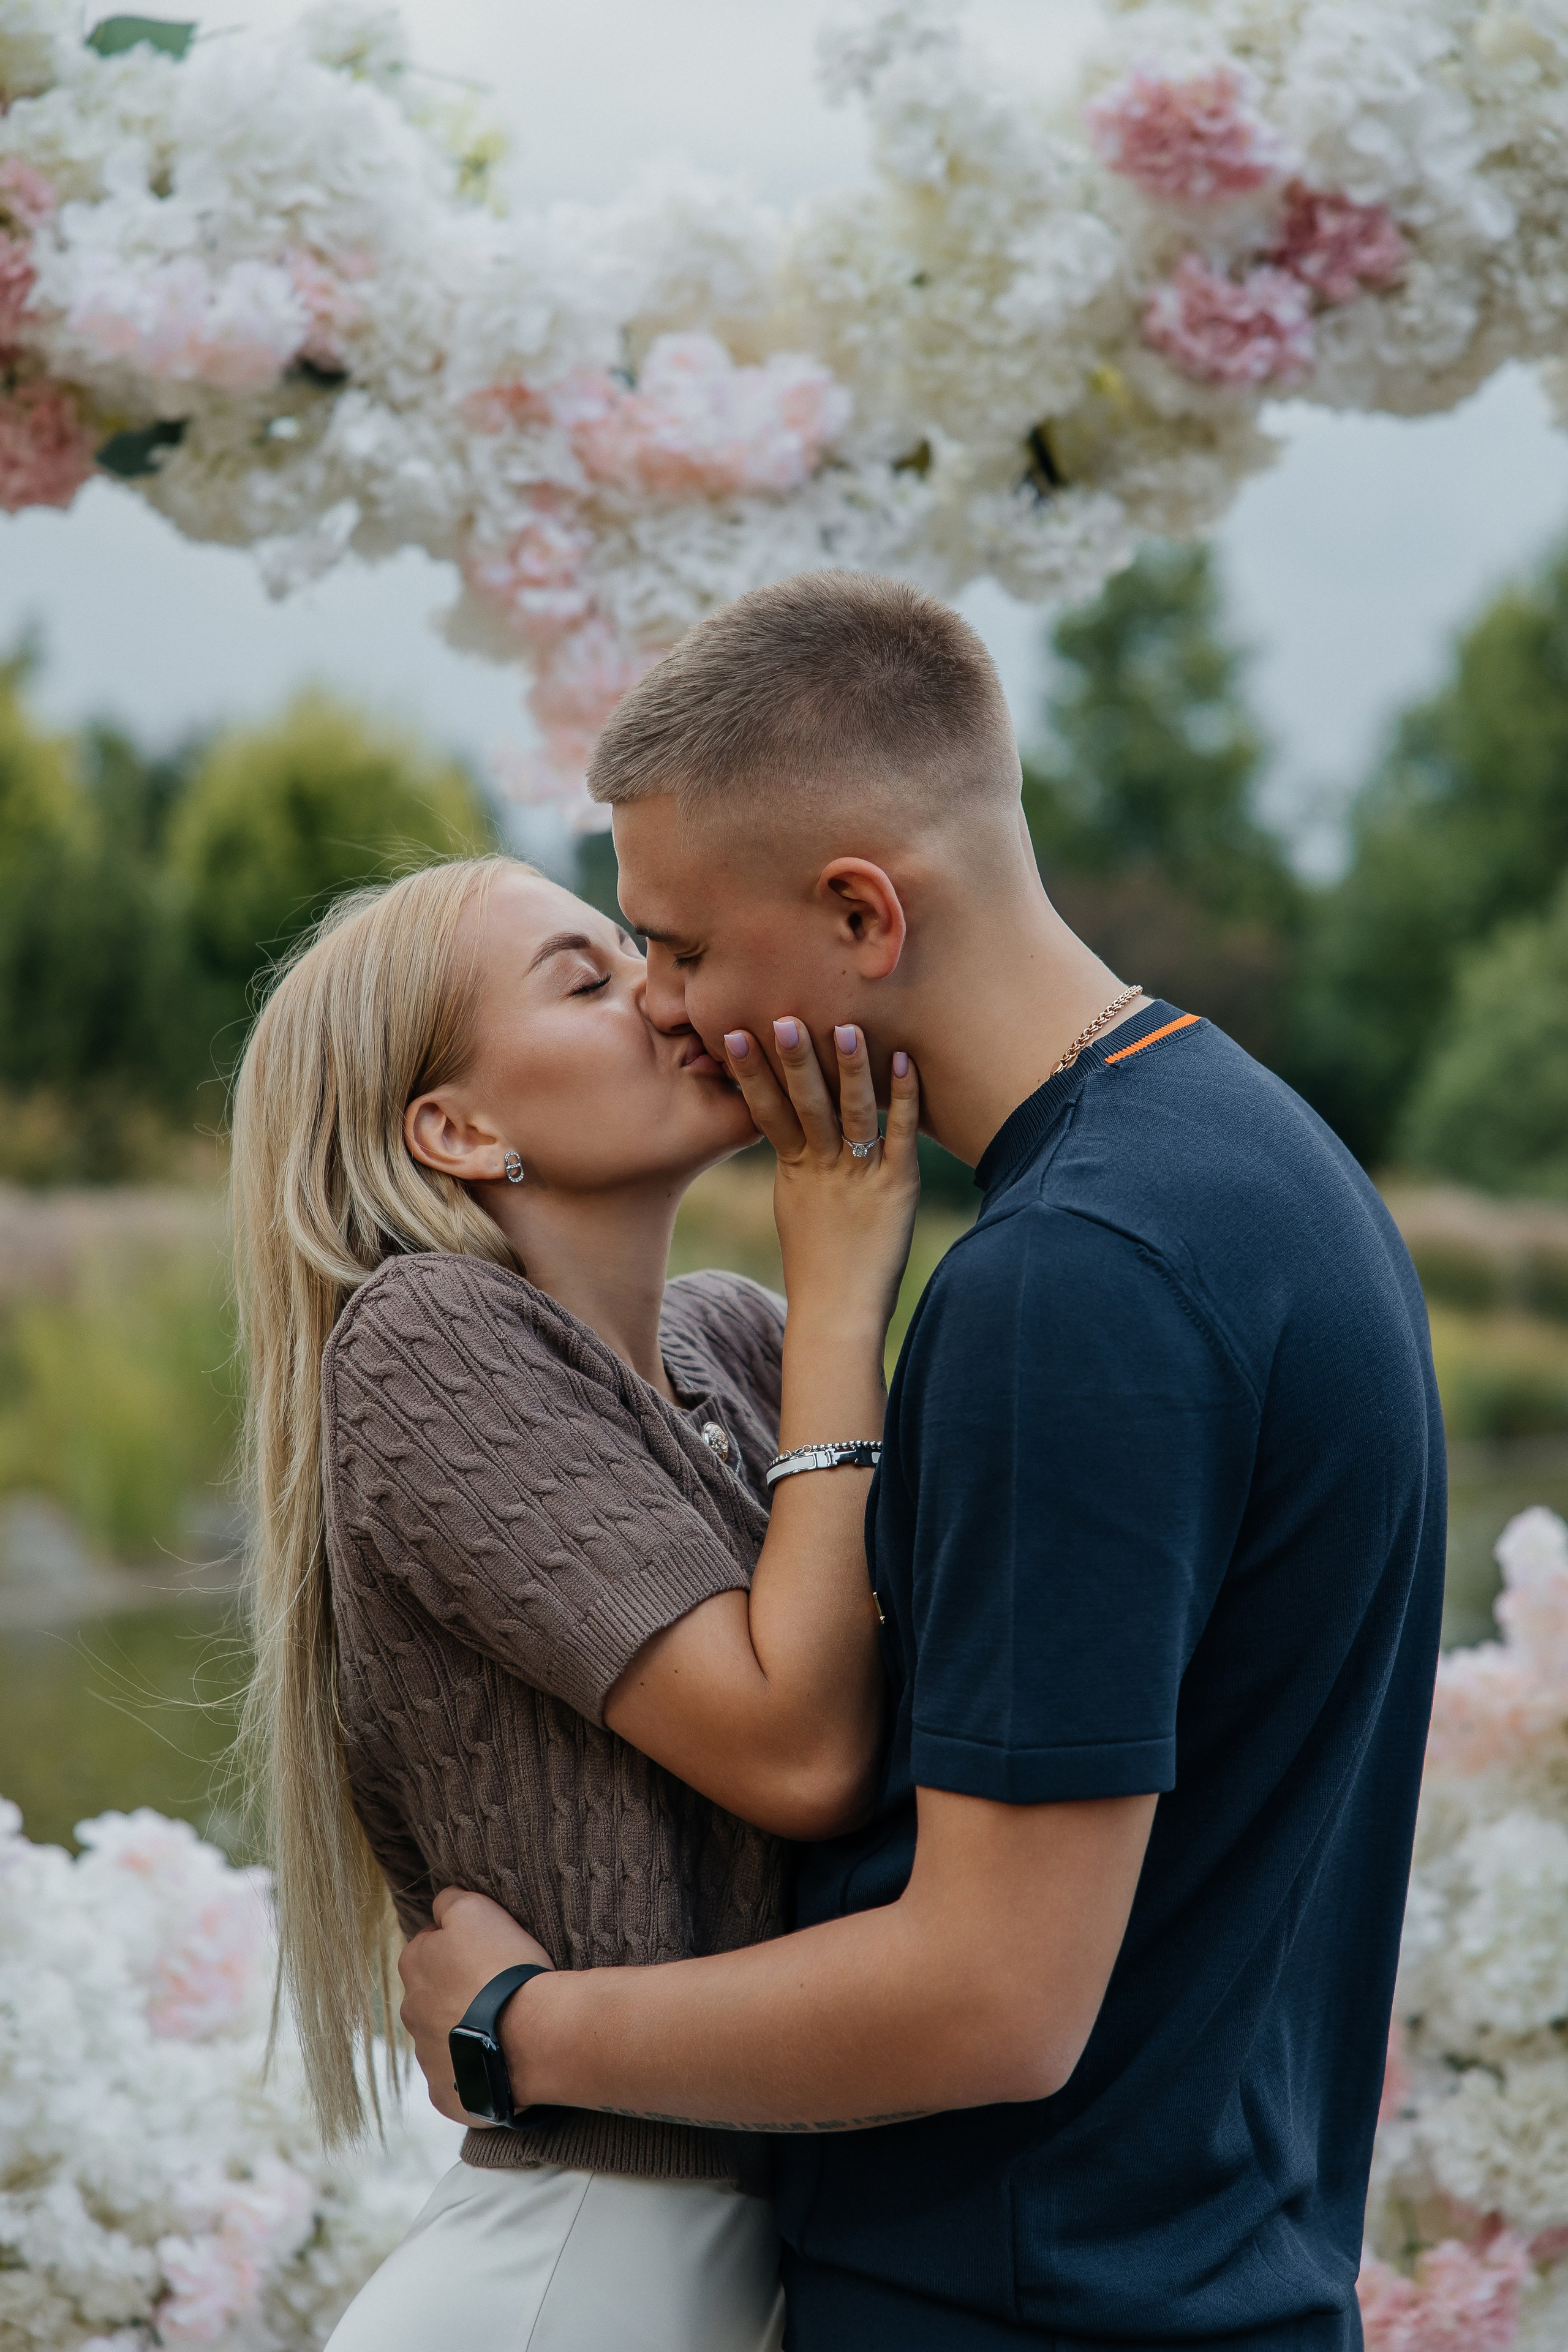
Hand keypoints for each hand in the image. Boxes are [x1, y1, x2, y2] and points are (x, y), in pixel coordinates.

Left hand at [397, 1886, 552, 2125]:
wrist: (533, 2035)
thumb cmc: (504, 1969)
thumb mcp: (476, 1910)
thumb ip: (450, 1901)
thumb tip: (441, 1904)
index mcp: (414, 1966)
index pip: (429, 1947)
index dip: (460, 1946)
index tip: (488, 1952)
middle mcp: (411, 2013)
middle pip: (433, 1994)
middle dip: (458, 1991)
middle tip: (497, 1989)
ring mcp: (427, 2058)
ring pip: (444, 2037)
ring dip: (465, 2031)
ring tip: (505, 2026)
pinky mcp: (447, 2094)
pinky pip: (458, 2078)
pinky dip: (474, 2070)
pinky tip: (500, 2060)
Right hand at [720, 1021, 920, 1341]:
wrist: (838, 1314)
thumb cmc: (817, 1263)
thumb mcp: (795, 1205)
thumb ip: (795, 1162)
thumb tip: (788, 1127)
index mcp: (793, 1170)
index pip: (766, 1113)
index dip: (751, 1074)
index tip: (735, 1034)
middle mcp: (823, 1169)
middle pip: (804, 1107)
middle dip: (794, 1061)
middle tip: (782, 1016)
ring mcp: (860, 1177)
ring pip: (852, 1115)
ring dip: (849, 1070)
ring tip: (846, 1027)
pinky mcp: (897, 1188)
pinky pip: (899, 1137)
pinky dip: (903, 1099)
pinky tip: (905, 1061)